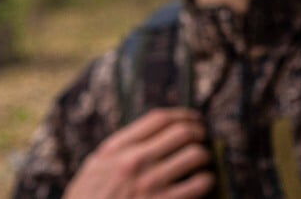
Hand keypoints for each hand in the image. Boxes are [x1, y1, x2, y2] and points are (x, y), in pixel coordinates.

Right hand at [64, 108, 213, 198]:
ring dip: (204, 158)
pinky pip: (200, 183)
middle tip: (202, 141)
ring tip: (201, 165)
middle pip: (183, 132)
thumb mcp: (94, 170)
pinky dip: (206, 181)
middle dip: (199, 134)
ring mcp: (148, 184)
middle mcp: (133, 162)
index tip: (193, 120)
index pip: (159, 118)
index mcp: (115, 150)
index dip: (183, 115)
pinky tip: (200, 185)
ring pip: (196, 154)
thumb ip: (120, 150)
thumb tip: (154, 133)